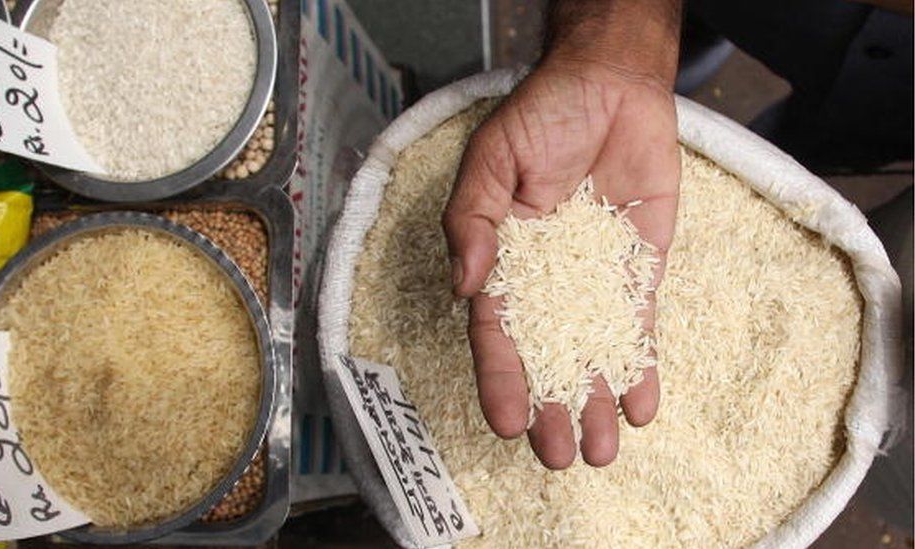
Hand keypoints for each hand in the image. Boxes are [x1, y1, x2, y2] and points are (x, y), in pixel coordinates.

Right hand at [442, 5, 680, 468]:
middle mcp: (547, 280)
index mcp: (503, 260)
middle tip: (563, 457)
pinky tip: (643, 408)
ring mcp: (594, 279)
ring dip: (598, 400)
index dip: (501, 378)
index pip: (498, 331)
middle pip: (549, 355)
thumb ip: (473, 220)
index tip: (507, 423)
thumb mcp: (491, 160)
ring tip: (603, 451)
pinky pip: (640, 326)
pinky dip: (642, 367)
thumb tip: (466, 286)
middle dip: (554, 406)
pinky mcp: (638, 270)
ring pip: (595, 351)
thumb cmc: (541, 115)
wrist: (610, 86)